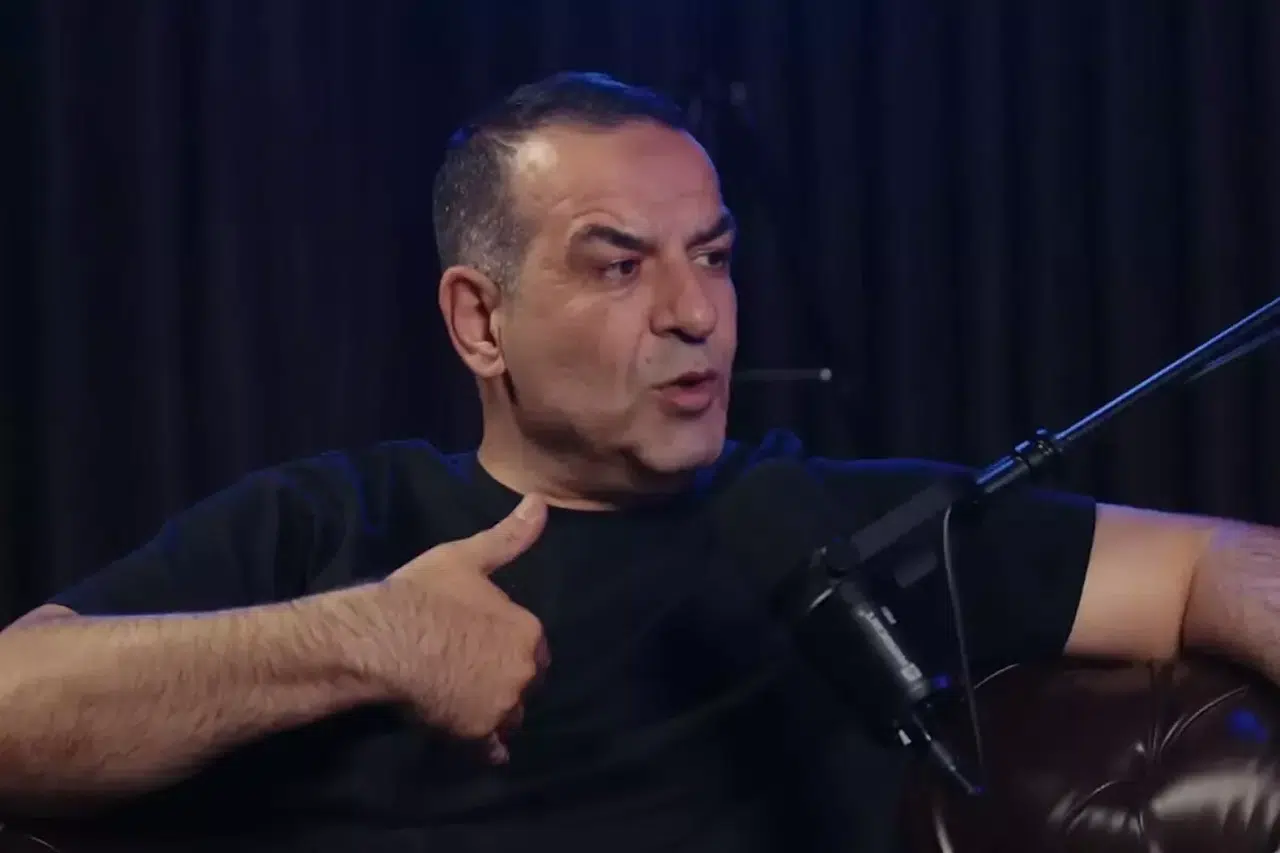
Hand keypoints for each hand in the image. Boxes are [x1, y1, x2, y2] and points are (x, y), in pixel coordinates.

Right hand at [373, 494, 549, 762]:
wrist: (383, 639)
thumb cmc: (422, 595)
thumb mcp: (467, 558)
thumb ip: (509, 537)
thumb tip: (540, 501)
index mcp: (527, 630)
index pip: (535, 646)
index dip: (512, 645)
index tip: (487, 643)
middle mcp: (523, 671)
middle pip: (525, 683)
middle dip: (508, 679)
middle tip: (475, 672)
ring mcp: (501, 706)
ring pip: (510, 715)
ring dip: (498, 711)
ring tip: (469, 702)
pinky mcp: (476, 734)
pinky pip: (492, 749)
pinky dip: (488, 749)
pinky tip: (481, 748)